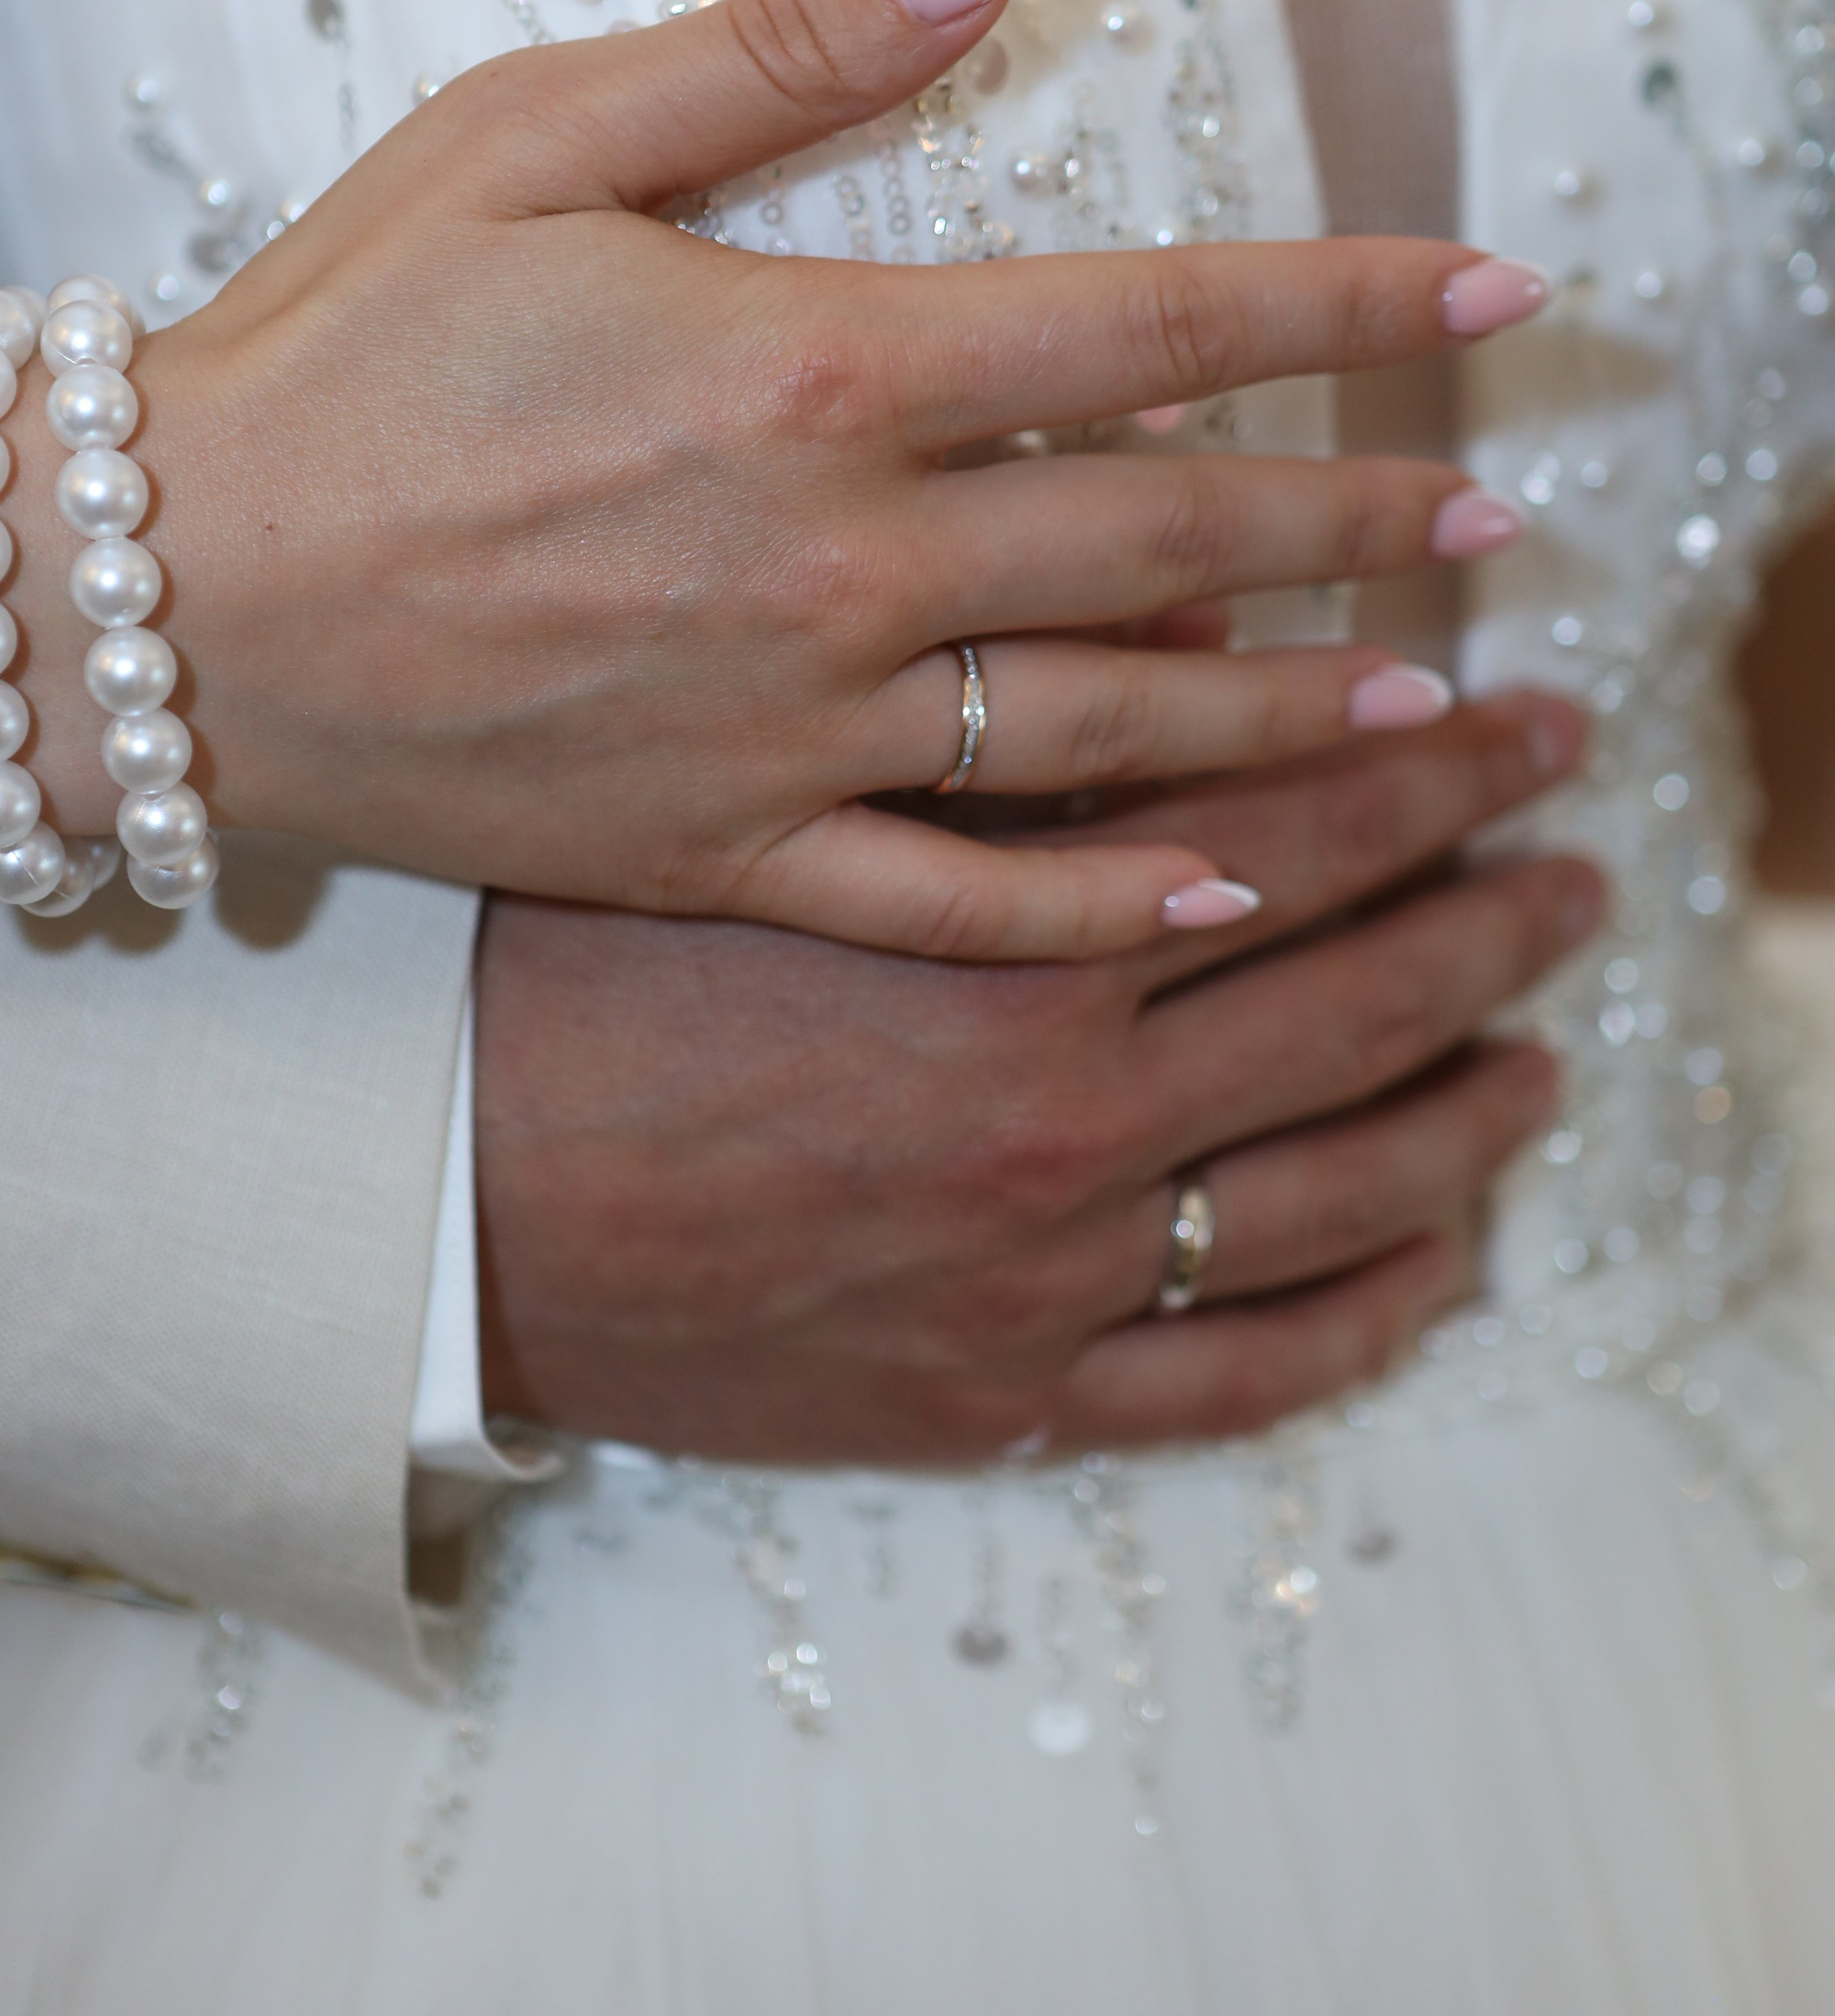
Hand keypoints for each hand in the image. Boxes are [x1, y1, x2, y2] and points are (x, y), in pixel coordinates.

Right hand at [0, 0, 1539, 957]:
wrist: (173, 597)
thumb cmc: (343, 346)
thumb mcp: (534, 137)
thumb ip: (783, 50)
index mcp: (814, 364)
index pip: (1155, 321)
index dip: (1347, 304)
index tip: (1495, 298)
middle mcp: (841, 559)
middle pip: (1171, 534)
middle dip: (1357, 524)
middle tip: (1491, 530)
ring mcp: (794, 726)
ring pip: (1106, 729)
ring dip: (1287, 716)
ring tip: (1420, 716)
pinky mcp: (727, 850)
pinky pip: (953, 900)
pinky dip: (1092, 903)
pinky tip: (1213, 897)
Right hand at [476, 690, 1597, 1459]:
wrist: (436, 1199)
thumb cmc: (576, 970)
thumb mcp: (771, 802)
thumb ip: (992, 721)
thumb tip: (1196, 622)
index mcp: (1019, 949)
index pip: (1306, 831)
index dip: (1440, 765)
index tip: (1524, 715)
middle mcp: (1068, 1119)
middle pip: (1360, 998)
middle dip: (1495, 911)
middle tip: (1578, 856)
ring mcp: (1049, 1273)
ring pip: (1341, 1188)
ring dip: (1469, 1105)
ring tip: (1545, 1050)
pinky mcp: (1001, 1393)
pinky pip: (1244, 1376)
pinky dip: (1365, 1316)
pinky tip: (1444, 1259)